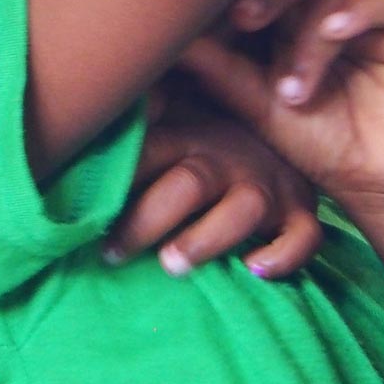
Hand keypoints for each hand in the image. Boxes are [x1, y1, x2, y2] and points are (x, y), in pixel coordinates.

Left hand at [108, 86, 323, 279]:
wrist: (290, 120)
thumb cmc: (208, 134)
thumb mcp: (172, 114)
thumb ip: (135, 118)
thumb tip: (92, 112)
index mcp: (186, 136)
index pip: (146, 153)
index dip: (115, 181)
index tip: (80, 212)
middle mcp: (226, 159)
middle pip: (186, 186)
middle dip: (146, 221)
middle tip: (110, 254)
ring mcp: (266, 185)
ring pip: (242, 210)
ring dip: (205, 239)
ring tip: (171, 266)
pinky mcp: (301, 210)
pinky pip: (303, 237)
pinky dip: (283, 255)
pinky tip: (254, 270)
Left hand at [181, 0, 383, 207]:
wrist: (378, 184)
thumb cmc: (314, 139)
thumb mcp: (257, 104)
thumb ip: (217, 68)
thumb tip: (165, 38)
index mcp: (289, 7)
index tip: (203, 9)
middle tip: (242, 18)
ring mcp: (375, 7)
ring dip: (307, 35)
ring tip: (293, 91)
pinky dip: (359, 9)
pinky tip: (335, 32)